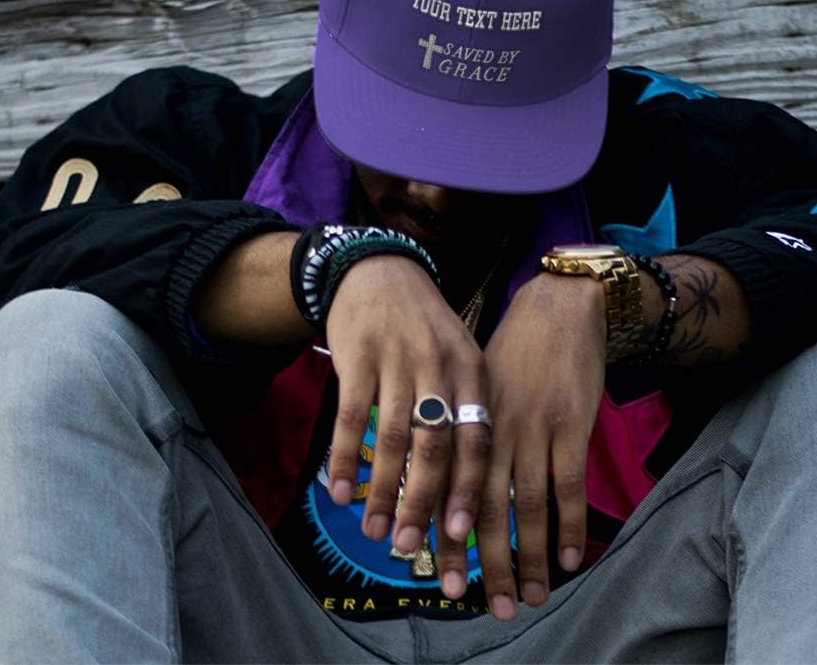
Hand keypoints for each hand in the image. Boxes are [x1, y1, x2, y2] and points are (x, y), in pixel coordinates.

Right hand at [323, 254, 490, 597]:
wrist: (380, 270)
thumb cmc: (424, 327)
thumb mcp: (458, 356)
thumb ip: (463, 410)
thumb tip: (463, 488)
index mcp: (472, 369)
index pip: (476, 440)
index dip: (468, 490)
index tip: (459, 535)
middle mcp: (439, 365)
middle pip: (436, 447)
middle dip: (423, 503)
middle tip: (411, 547)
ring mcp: (397, 359)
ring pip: (394, 439)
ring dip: (383, 491)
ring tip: (374, 532)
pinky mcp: (358, 356)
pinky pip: (352, 418)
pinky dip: (346, 459)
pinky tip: (340, 491)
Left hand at [476, 273, 606, 619]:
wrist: (561, 304)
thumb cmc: (515, 348)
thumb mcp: (475, 381)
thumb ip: (463, 428)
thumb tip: (447, 481)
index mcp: (463, 416)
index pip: (446, 483)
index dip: (442, 531)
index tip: (439, 574)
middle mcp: (492, 425)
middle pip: (482, 503)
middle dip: (480, 559)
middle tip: (478, 602)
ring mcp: (533, 425)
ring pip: (525, 503)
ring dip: (528, 556)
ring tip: (531, 598)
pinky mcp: (571, 422)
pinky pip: (568, 483)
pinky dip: (568, 524)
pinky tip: (571, 557)